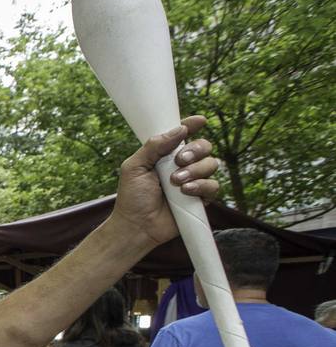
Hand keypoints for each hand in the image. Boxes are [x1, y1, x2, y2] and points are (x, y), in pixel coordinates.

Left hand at [110, 115, 220, 244]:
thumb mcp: (134, 167)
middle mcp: (182, 165)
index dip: (193, 125)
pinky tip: (186, 191)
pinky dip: (202, 186)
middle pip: (205, 146)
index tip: (199, 121)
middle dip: (195, 150)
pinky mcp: (200, 198)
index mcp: (165, 154)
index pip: (183, 134)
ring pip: (212, 164)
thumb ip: (154, 146)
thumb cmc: (132, 197)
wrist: (136, 225)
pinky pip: (214, 186)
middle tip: (179, 160)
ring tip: (176, 182)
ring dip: (195, 170)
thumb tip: (179, 129)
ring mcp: (193, 181)